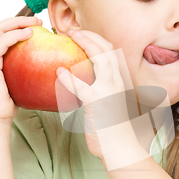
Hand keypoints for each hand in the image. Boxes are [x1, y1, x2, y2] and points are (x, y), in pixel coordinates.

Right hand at [0, 16, 40, 122]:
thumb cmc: (6, 106)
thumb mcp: (16, 83)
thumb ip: (22, 71)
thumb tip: (44, 67)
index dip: (15, 26)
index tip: (35, 26)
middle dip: (18, 20)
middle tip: (38, 20)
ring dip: (18, 23)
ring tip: (36, 23)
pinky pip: (1, 42)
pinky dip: (15, 34)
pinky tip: (29, 34)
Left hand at [56, 30, 145, 164]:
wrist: (120, 148)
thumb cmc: (111, 128)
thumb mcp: (109, 104)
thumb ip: (100, 90)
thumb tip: (85, 82)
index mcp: (119, 81)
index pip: (112, 52)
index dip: (97, 39)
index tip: (83, 33)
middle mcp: (117, 82)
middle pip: (107, 50)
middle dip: (91, 36)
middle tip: (73, 30)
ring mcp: (109, 91)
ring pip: (101, 60)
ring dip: (86, 44)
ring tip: (70, 36)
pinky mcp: (97, 104)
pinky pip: (81, 87)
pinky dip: (69, 78)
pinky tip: (59, 72)